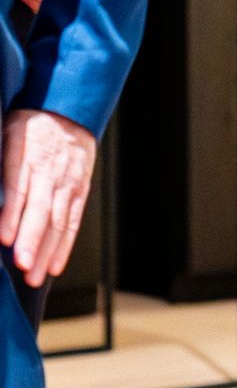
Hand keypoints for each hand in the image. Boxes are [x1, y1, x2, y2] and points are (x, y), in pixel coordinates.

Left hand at [0, 109, 96, 288]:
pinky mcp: (78, 191)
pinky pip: (73, 221)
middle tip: (22, 265)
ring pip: (58, 221)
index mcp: (27, 156)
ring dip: (46, 251)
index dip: (12, 214)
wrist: (69, 111)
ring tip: (34, 276)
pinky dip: (64, 245)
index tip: (4, 237)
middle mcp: (49, 172)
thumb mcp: (6, 133)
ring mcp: (66, 184)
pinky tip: (54, 266)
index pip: (19, 188)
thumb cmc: (29, 125)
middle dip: (31, 239)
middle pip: (41, 209)